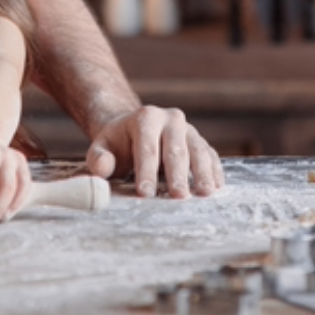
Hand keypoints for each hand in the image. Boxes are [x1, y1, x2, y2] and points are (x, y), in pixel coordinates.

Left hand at [85, 106, 222, 198]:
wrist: (135, 130)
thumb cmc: (118, 144)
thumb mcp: (102, 148)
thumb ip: (98, 159)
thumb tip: (103, 169)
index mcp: (145, 117)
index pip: (147, 148)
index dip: (146, 171)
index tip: (145, 193)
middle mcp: (170, 119)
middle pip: (175, 150)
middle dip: (177, 175)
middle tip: (178, 197)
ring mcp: (188, 130)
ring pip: (198, 151)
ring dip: (202, 173)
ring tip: (203, 193)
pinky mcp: (201, 142)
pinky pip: (211, 155)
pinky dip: (214, 171)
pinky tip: (216, 187)